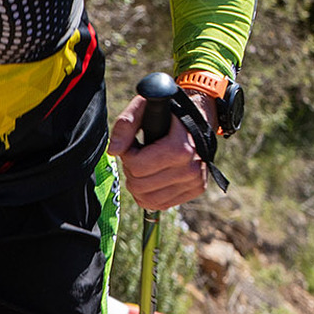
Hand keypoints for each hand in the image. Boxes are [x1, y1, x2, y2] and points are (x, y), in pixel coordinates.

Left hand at [109, 92, 208, 210]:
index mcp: (180, 148)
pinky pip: (160, 204)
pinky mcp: (196, 189)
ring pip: (147, 199)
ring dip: (138, 184)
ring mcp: (195, 182)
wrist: (199, 118)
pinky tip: (153, 177)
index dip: (128, 155)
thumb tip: (114, 150)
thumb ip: (125, 126)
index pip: (136, 166)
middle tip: (138, 156)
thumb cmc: (167, 113)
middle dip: (131, 170)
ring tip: (145, 166)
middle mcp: (191, 169)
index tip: (135, 145)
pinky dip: (149, 194)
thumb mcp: (143, 108)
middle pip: (139, 185)